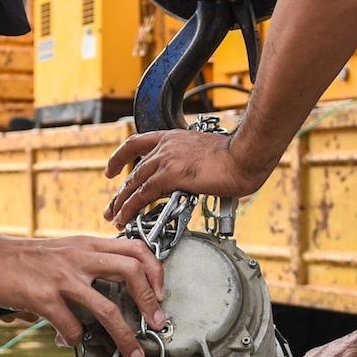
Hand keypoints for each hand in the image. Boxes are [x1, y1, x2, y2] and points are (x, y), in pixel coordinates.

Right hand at [0, 234, 165, 356]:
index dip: (155, 270)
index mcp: (88, 245)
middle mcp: (80, 258)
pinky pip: (71, 325)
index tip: (161, 293)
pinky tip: (71, 341)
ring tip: (133, 353)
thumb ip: (88, 267)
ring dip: (125, 336)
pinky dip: (75, 339)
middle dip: (151, 301)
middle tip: (157, 323)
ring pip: (107, 308)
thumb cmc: (25, 259)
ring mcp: (63, 277)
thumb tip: (111, 297)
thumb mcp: (64, 251)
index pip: (136, 249)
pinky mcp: (43, 297)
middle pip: (131, 272)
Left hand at [104, 129, 270, 225]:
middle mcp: (166, 146)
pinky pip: (143, 194)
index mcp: (173, 137)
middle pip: (133, 170)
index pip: (136, 143)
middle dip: (120, 191)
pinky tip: (125, 219)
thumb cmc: (237, 156)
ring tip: (114, 218)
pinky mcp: (171, 175)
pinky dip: (131, 208)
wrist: (245, 154)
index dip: (120, 157)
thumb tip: (195, 179)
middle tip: (111, 207)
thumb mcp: (207, 154)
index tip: (112, 170)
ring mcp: (166, 159)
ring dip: (121, 203)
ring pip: (134, 183)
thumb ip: (194, 164)